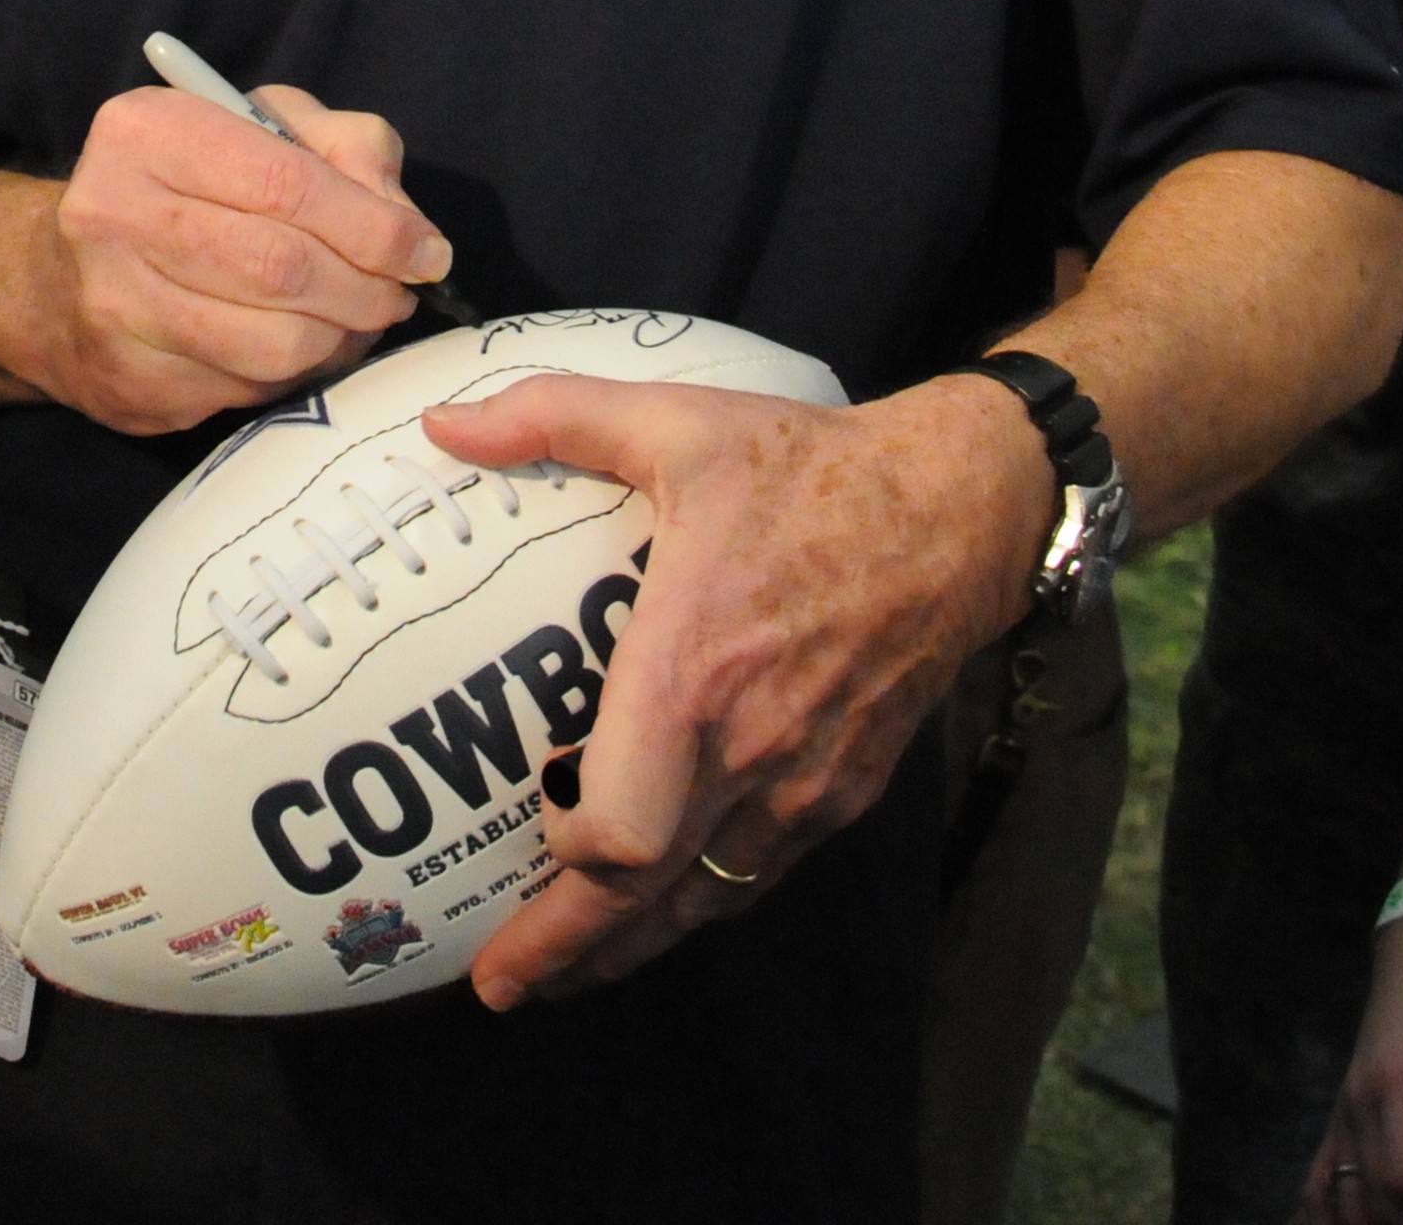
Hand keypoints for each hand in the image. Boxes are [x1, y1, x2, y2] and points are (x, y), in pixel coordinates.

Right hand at [12, 83, 454, 435]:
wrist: (56, 281)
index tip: (426, 253)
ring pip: (273, 342)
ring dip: (341, 339)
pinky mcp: (128, 382)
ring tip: (357, 320)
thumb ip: (346, 146)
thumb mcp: (262, 128)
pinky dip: (297, 375)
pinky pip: (248, 390)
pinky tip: (301, 348)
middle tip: (396, 295)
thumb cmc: (184, 188)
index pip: (286, 183)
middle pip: (282, 267)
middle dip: (366, 289)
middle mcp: (112, 213)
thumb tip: (404, 220)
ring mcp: (113, 306)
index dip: (375, 227)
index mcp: (147, 131)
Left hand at [417, 370, 1045, 1009]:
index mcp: (695, 672)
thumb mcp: (677, 423)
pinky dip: (702, 905)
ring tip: (566, 976)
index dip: (565, 865)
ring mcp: (804, 781)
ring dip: (631, 947)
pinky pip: (759, 875)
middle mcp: (750, 748)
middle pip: (647, 894)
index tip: (512, 859)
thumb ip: (553, 416)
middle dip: (568, 952)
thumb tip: (443, 421)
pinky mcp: (845, 790)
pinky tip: (665, 913)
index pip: (623, 832)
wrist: (959, 509)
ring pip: (705, 902)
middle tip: (502, 986)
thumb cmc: (810, 468)